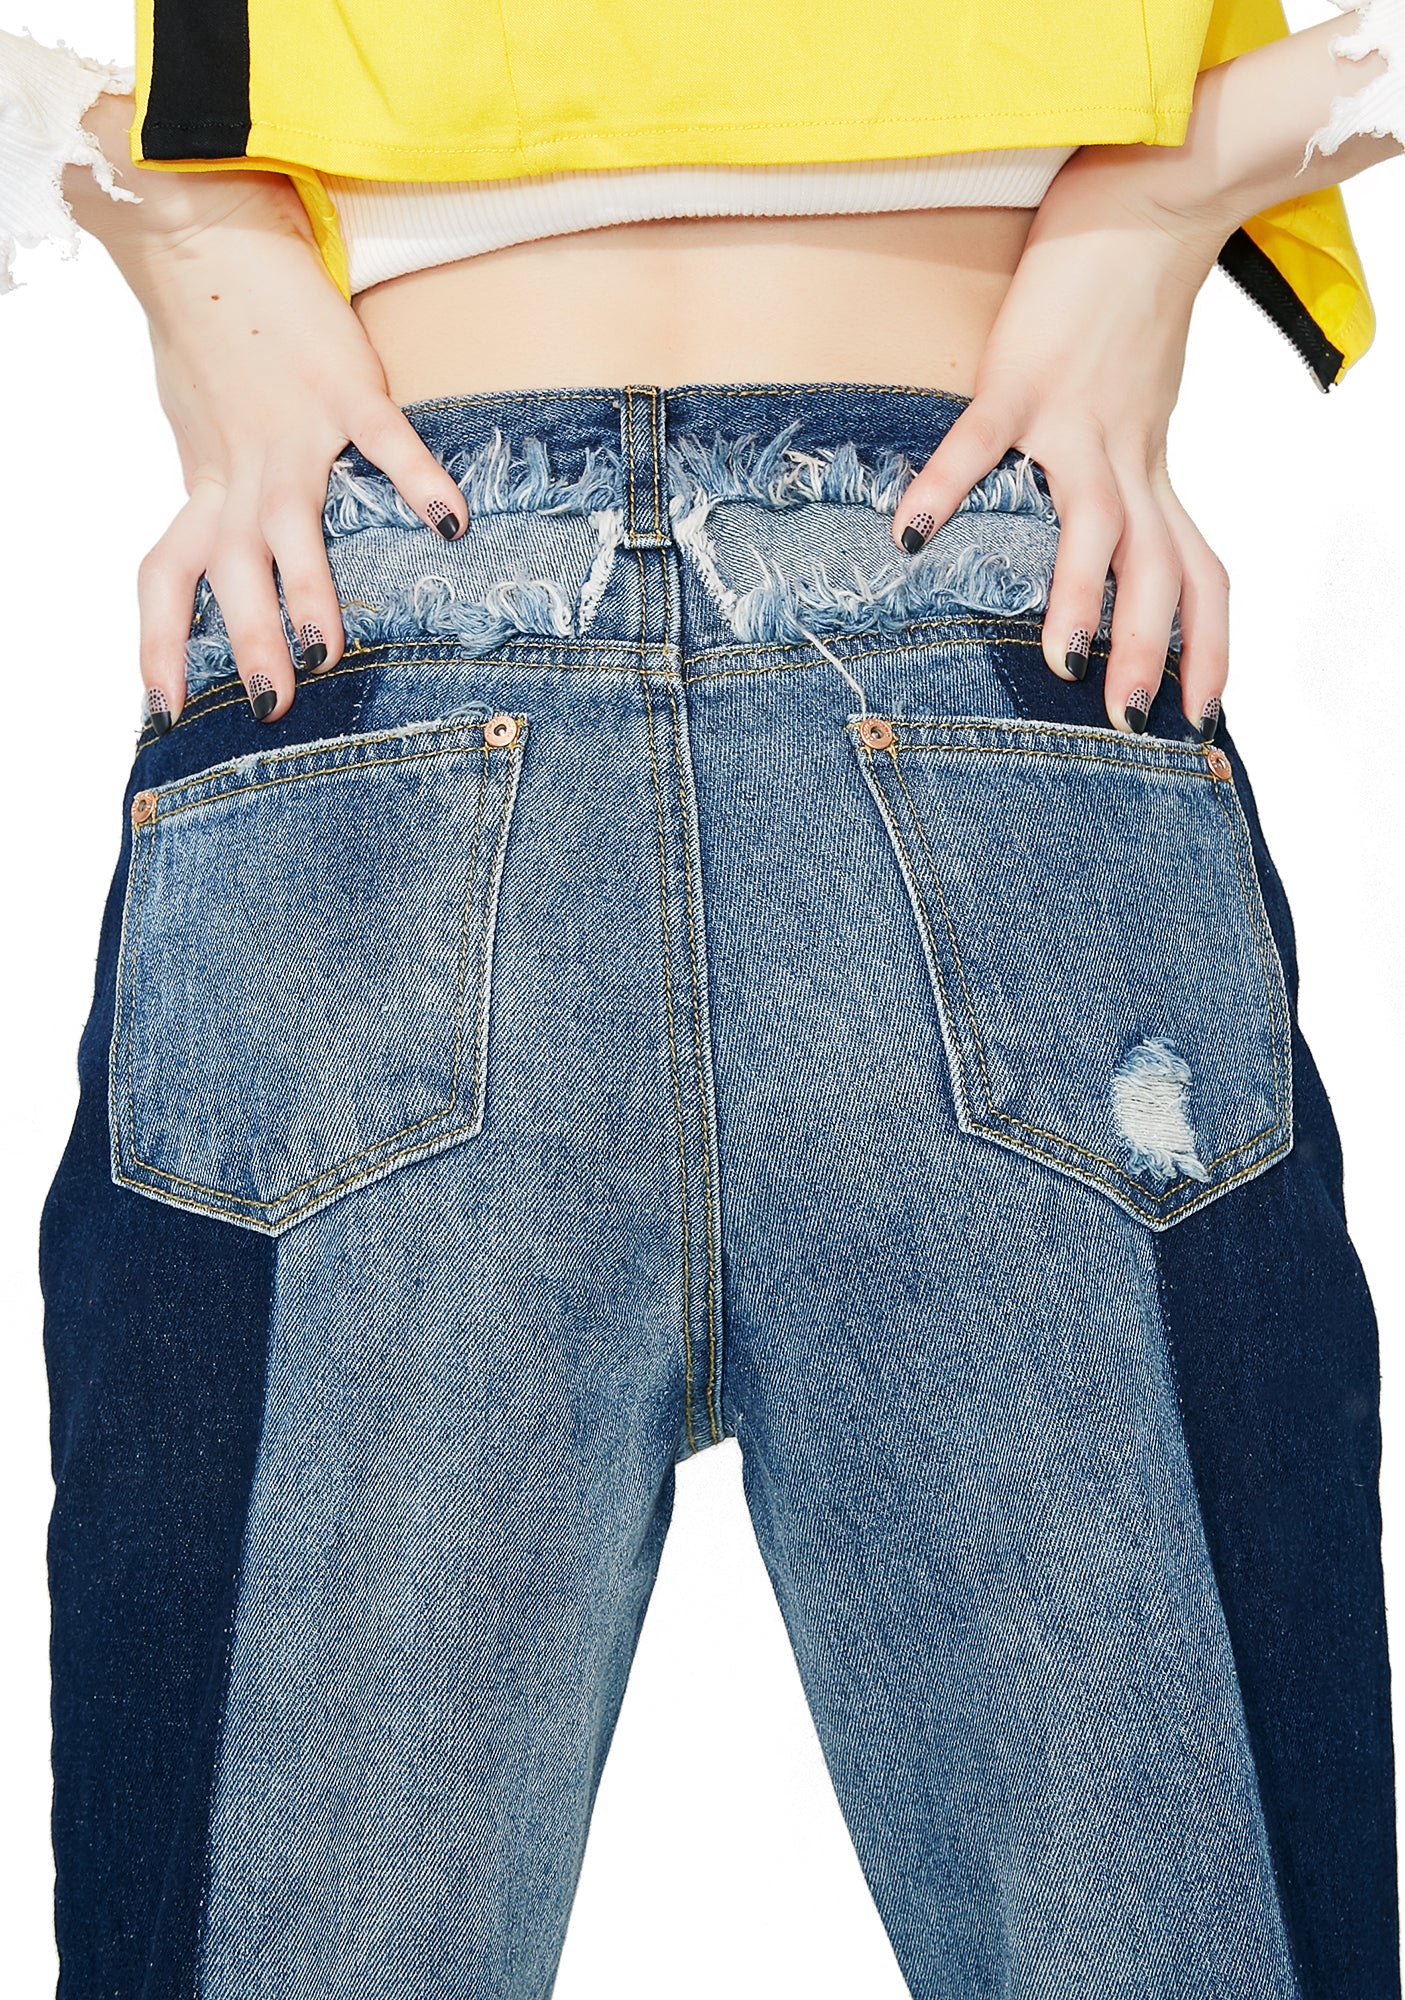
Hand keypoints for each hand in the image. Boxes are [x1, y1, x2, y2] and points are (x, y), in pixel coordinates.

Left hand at [65, 97, 469, 725]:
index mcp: (206, 482)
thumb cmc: (208, 335)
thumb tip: (227, 548)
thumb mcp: (199, 426)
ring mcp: (291, 429)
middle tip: (272, 704)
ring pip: (290, 525)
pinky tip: (451, 523)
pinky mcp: (341, 386)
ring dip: (309, 591)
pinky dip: (417, 482)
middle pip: (233, 571)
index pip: (165, 576)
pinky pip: (381, 442)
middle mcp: (240, 467)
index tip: (163, 705)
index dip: (158, 640)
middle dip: (251, 641)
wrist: (203, 234)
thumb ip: (219, 489)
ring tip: (330, 650)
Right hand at [891, 12, 1401, 736]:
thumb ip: (1124, 478)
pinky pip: (982, 446)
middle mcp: (1127, 458)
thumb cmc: (1128, 312)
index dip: (1211, 646)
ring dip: (1082, 594)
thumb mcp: (1139, 414)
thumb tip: (1102, 546)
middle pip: (1158, 569)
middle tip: (1130, 720)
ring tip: (1060, 658)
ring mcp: (1075, 421)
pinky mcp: (1022, 381)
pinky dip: (944, 490)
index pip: (1202, 574)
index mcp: (1152, 472)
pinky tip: (907, 534)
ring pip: (1095, 523)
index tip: (1203, 713)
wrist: (1145, 206)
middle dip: (1149, 649)